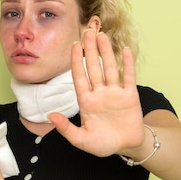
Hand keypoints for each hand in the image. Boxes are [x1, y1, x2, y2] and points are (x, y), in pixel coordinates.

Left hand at [48, 29, 145, 156]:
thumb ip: (66, 129)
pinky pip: (128, 77)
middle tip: (87, 31)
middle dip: (90, 50)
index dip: (76, 61)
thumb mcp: (80, 140)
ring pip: (109, 68)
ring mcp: (115, 93)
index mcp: (86, 101)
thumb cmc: (102, 143)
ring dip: (106, 52)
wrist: (125, 147)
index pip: (79, 77)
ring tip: (101, 35)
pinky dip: (126, 64)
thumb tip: (50, 117)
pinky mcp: (130, 96)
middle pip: (94, 67)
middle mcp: (99, 93)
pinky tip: (124, 50)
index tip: (73, 46)